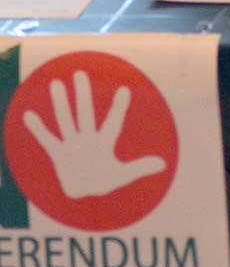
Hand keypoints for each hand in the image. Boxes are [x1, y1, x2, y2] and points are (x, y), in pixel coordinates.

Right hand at [23, 70, 166, 198]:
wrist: (82, 192)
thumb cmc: (103, 180)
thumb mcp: (122, 176)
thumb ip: (139, 168)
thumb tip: (163, 164)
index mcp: (104, 143)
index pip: (113, 123)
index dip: (119, 108)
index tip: (125, 89)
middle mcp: (87, 138)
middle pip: (85, 113)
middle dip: (82, 95)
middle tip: (79, 73)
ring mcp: (71, 144)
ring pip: (65, 120)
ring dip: (59, 104)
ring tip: (55, 84)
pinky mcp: (58, 154)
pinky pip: (46, 140)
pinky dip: (38, 129)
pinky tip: (29, 114)